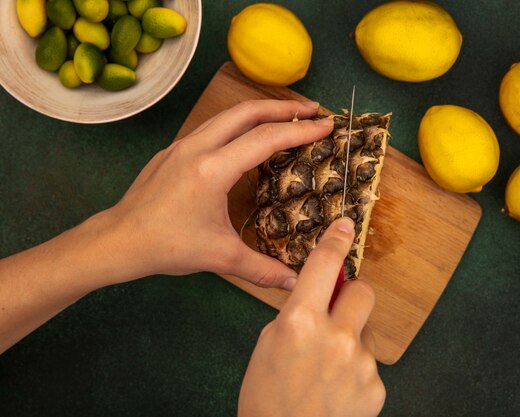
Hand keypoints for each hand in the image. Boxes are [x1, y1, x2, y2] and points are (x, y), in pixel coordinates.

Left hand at [104, 99, 333, 288]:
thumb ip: (262, 269)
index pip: (265, 138)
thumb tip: (295, 283)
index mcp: (213, 168)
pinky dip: (238, 124)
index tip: (326, 125)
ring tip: (285, 118)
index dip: (300, 130)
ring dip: (259, 112)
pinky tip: (245, 139)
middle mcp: (198, 147)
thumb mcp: (220, 258)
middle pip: (247, 112)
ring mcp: (183, 145)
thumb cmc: (168, 246)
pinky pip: (212, 127)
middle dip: (284, 108)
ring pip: (227, 116)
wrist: (117, 240)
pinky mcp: (173, 151)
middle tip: (313, 110)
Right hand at [238, 217, 385, 416]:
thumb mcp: (268, 345)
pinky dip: (355, 370)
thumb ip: (296, 315)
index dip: (336, 240)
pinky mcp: (376, 386)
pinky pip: (369, 363)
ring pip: (366, 330)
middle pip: (363, 291)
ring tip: (327, 368)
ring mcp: (360, 362)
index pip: (324, 265)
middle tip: (335, 314)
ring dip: (350, 338)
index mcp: (300, 321)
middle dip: (350, 296)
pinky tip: (336, 389)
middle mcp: (336, 336)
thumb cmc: (265, 399)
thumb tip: (318, 299)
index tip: (346, 226)